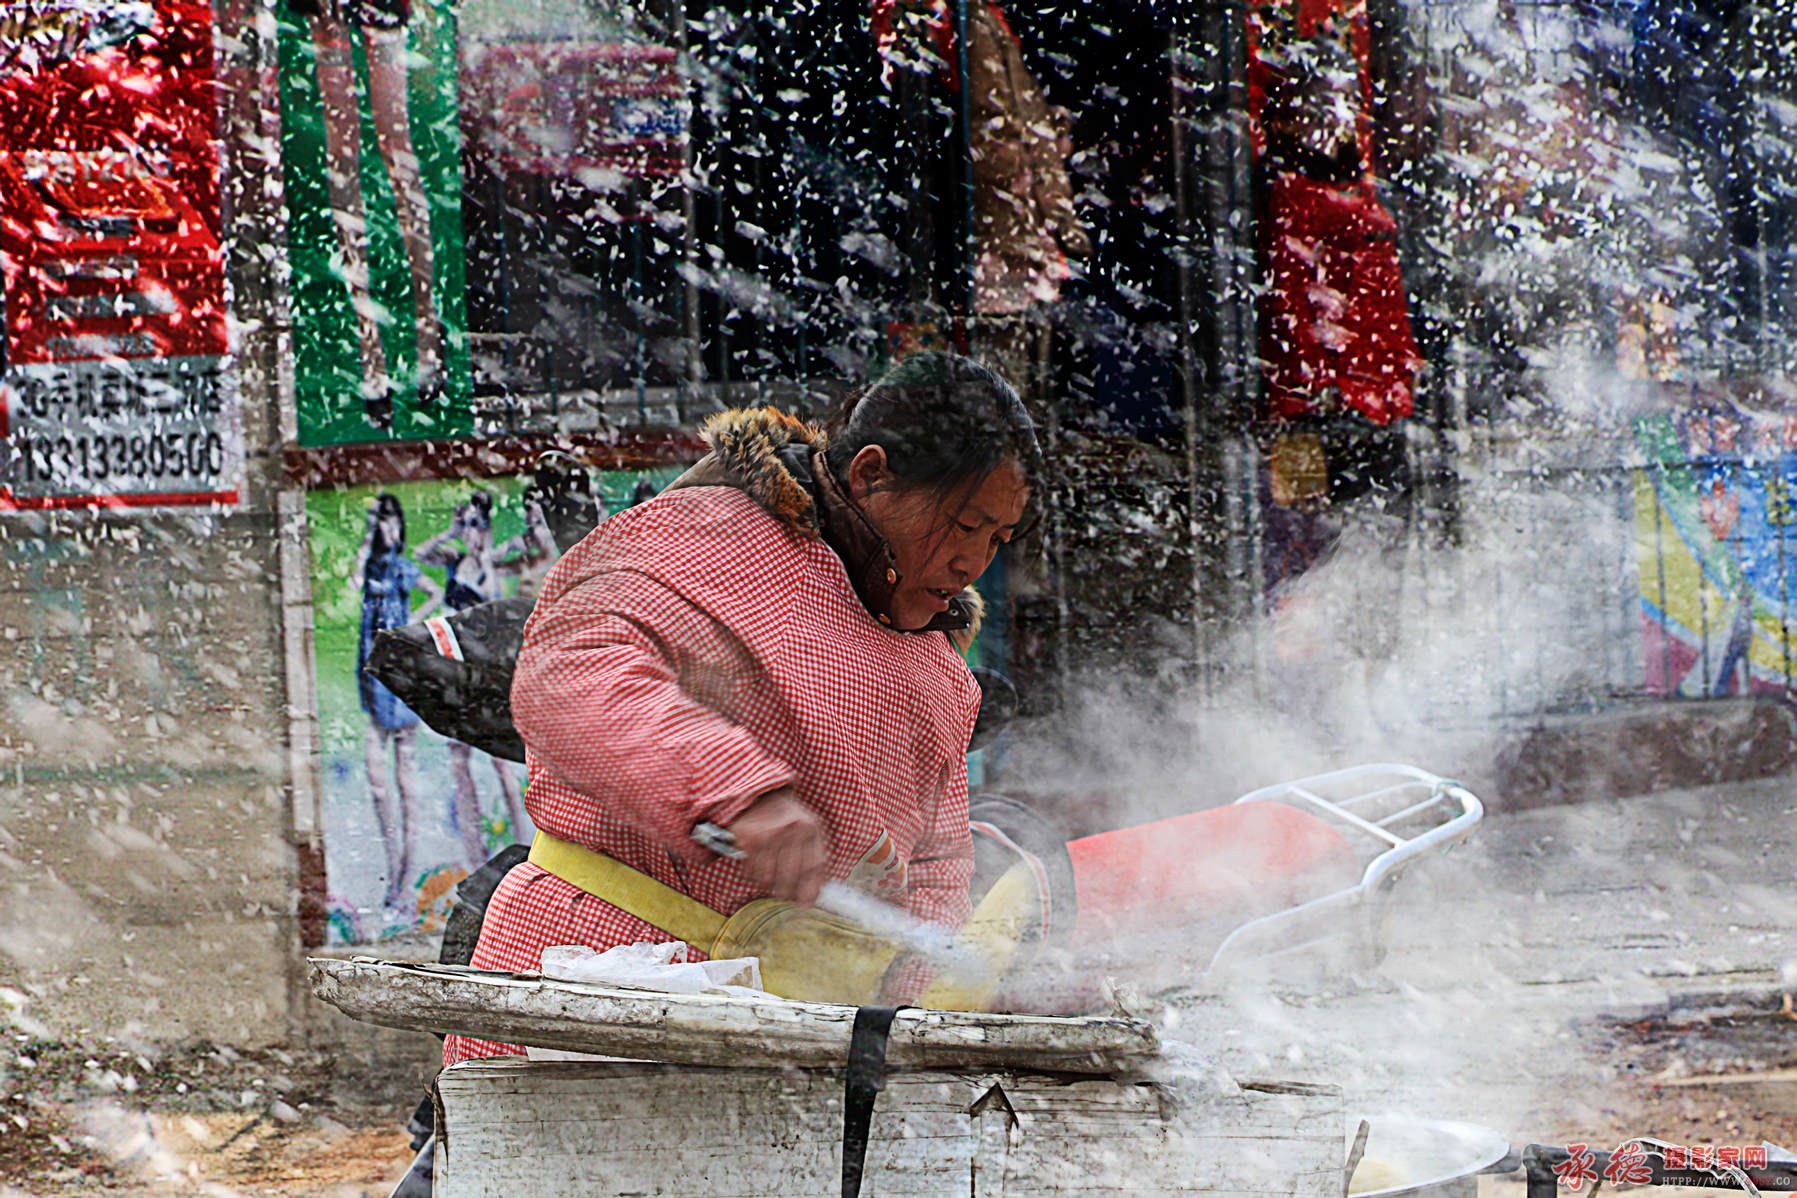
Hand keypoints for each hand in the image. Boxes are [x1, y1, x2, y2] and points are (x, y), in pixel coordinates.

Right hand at [724, 788, 828, 905]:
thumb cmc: (788, 819)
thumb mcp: (809, 831)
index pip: (813, 867)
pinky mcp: (747, 838)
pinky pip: (749, 872)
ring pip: (766, 878)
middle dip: (785, 892)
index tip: (804, 905)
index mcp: (811, 828)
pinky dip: (751, 875)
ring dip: (766, 884)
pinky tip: (755, 864)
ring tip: (768, 874)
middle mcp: (790, 830)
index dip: (809, 890)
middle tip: (782, 894)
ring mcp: (768, 834)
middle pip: (789, 876)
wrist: (761, 795)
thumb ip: (814, 860)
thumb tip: (812, 898)